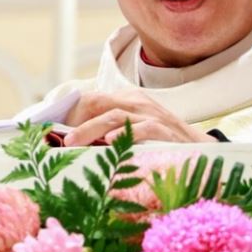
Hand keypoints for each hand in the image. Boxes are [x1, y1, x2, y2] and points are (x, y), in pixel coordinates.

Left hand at [56, 86, 209, 147]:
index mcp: (127, 100)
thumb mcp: (133, 133)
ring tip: (72, 142)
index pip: (91, 100)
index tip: (48, 127)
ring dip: (90, 129)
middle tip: (54, 137)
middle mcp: (137, 103)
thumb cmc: (162, 144)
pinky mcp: (165, 131)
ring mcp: (152, 115)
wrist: (203, 150)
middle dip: (73, 120)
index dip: (68, 112)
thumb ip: (107, 134)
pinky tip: (110, 143)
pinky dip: (125, 135)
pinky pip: (143, 129)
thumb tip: (71, 145)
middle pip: (97, 105)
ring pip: (114, 116)